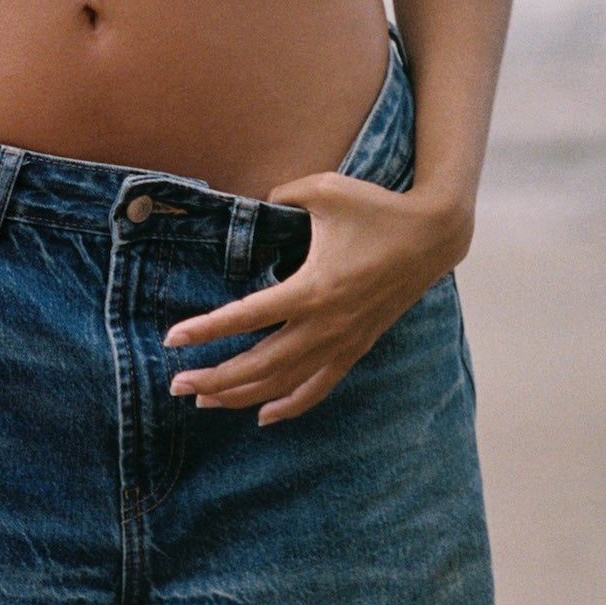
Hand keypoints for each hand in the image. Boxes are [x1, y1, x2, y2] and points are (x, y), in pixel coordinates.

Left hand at [165, 173, 471, 424]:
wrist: (433, 235)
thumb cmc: (376, 207)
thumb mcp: (323, 188)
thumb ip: (281, 194)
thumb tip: (256, 202)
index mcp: (312, 288)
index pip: (246, 316)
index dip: (206, 329)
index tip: (172, 339)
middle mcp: (325, 324)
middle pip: (259, 364)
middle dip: (214, 377)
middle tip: (175, 383)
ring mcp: (342, 341)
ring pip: (284, 383)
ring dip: (241, 395)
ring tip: (202, 400)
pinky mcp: (357, 347)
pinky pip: (319, 386)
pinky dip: (290, 405)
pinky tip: (264, 416)